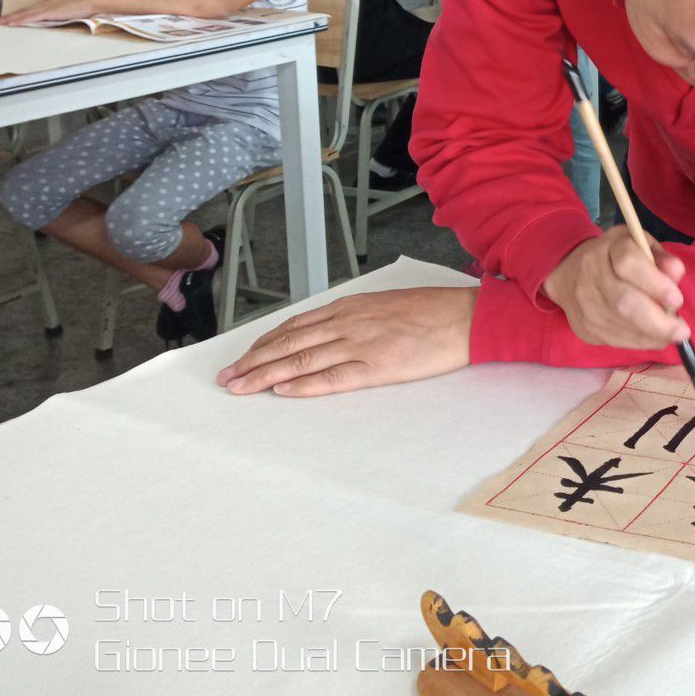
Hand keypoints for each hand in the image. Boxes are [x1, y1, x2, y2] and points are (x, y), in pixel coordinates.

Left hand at [0, 0, 96, 25]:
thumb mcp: (64, 11)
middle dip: (7, 17)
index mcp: (46, 5)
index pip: (27, 11)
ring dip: (10, 19)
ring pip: (24, 14)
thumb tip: (49, 21)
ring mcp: (45, 8)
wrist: (89, 3)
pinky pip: (32, 17)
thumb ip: (55, 15)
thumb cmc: (80, 8)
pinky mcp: (49, 12)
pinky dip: (21, 20)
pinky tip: (13, 23)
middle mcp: (42, 5)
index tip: (4, 19)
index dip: (15, 15)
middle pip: (22, 12)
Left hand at [217, 286, 474, 395]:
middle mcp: (349, 323)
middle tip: (227, 377)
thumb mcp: (388, 304)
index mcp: (352, 307)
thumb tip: (333, 330)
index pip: (296, 325)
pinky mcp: (378, 367)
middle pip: (290, 344)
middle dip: (253, 361)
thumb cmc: (435, 312)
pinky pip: (333, 378)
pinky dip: (305, 385)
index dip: (265, 342)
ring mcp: (361, 344)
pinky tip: (283, 392)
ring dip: (266, 375)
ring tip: (241, 388)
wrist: (468, 317)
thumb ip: (358, 316)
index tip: (243, 356)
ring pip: (302, 360)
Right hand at [542, 227, 689, 349]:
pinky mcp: (584, 327)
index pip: (629, 264)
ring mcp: (585, 304)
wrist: (570, 273)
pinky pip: (618, 341)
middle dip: (658, 322)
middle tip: (682, 331)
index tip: (677, 300)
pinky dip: (642, 342)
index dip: (656, 284)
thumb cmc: (615, 257)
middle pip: (625, 303)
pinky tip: (654, 336)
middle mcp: (591, 275)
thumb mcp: (640, 245)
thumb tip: (676, 273)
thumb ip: (661, 258)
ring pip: (622, 326)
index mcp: (609, 248)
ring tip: (672, 332)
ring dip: (653, 335)